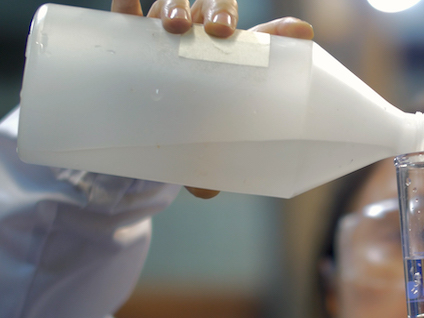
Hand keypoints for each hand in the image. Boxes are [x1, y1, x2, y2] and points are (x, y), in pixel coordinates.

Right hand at [110, 1, 312, 198]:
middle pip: (218, 8)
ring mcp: (167, 29)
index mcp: (236, 58)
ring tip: (176, 26)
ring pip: (177, 2)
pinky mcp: (129, 30)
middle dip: (221, 12)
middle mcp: (203, 36)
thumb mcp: (205, 147)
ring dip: (178, 5)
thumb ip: (211, 165)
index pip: (265, 37)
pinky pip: (126, 7)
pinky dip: (128, 0)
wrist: (147, 123)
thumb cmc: (190, 130)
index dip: (281, 31)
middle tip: (221, 33)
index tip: (297, 31)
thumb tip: (205, 192)